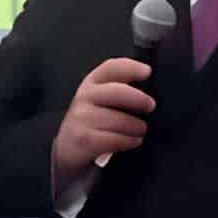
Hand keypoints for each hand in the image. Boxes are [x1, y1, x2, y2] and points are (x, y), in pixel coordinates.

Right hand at [50, 58, 153, 193]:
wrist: (68, 150)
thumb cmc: (92, 123)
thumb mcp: (100, 101)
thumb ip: (119, 91)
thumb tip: (149, 91)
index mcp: (92, 83)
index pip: (111, 68)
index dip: (131, 67)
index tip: (147, 71)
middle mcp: (84, 97)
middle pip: (117, 92)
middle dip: (139, 99)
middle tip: (150, 106)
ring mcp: (82, 119)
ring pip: (119, 120)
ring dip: (136, 127)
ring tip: (140, 130)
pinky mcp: (84, 140)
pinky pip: (115, 139)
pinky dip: (129, 141)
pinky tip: (132, 141)